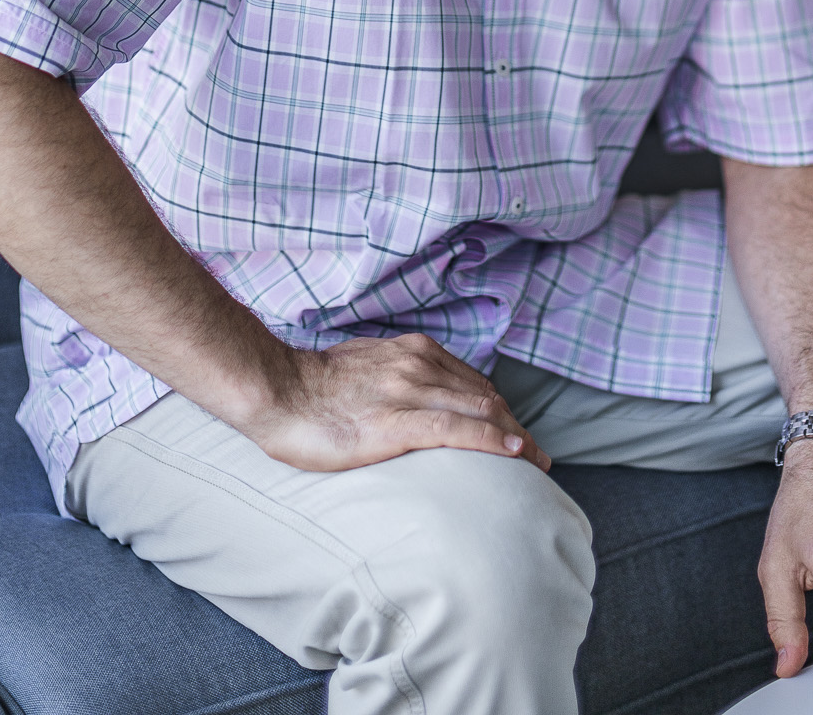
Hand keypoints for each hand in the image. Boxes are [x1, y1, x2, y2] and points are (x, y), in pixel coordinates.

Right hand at [238, 332, 551, 473]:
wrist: (277, 390)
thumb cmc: (312, 388)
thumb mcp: (364, 369)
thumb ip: (393, 377)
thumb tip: (406, 397)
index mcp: (412, 352)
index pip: (470, 380)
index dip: (498, 408)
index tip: (514, 430)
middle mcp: (419, 364)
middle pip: (484, 395)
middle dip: (515, 424)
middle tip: (535, 454)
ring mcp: (411, 390)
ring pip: (480, 409)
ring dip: (515, 435)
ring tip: (535, 461)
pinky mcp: (399, 421)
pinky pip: (459, 429)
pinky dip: (494, 440)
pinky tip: (515, 453)